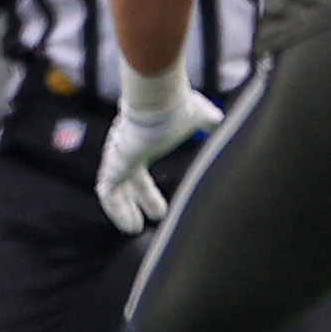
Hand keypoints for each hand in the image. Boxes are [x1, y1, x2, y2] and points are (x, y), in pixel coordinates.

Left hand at [95, 86, 223, 233]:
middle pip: (129, 183)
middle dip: (136, 202)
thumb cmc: (179, 107)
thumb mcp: (199, 116)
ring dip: (123, 210)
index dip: (147, 194)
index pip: (139, 173)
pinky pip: (108, 192)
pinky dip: (116, 209)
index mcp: (142, 144)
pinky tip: (128, 226)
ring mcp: (117, 158)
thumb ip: (207, 122)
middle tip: (148, 221)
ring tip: (133, 230)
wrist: (162, 102)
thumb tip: (222, 122)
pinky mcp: (114, 163)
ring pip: (115, 190)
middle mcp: (126, 151)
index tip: (160, 211)